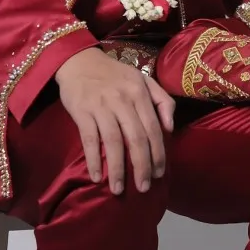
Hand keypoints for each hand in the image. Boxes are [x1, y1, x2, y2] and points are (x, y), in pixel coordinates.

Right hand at [55, 48, 175, 194]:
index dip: (157, 154)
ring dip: (117, 169)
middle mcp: (123, 100)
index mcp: (140, 93)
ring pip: (113, 142)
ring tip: (119, 189)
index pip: (153, 129)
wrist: (79, 61)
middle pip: (136, 139)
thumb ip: (162, 101)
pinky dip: (93, 159)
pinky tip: (96, 176)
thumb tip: (170, 128)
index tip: (159, 174)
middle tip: (143, 188)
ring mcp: (101, 106)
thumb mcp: (143, 79)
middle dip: (141, 166)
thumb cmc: (114, 74)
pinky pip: (89, 139)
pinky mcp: (82, 111)